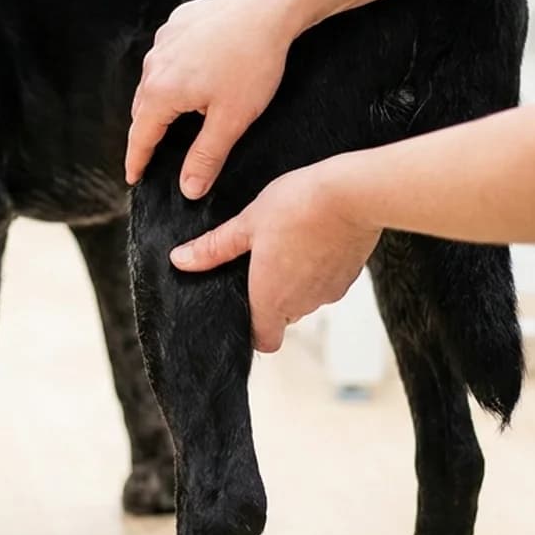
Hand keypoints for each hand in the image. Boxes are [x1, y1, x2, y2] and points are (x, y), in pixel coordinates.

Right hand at [126, 0, 306, 197]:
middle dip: (146, 132)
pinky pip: (167, 55)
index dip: (136, 160)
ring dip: (159, 101)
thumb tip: (189, 190)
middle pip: (143, 108)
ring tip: (171, 117)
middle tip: (150, 153)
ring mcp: (164, 40)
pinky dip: (171, 73)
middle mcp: (154, 64)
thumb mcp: (232, 119)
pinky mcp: (178, 22)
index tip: (132, 177)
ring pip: (153, 80)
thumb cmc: (252, 63)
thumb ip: (206, 156)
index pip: (141, 136)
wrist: (267, 5)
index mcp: (161, 92)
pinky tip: (191, 76)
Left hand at [171, 161, 380, 352]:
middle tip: (261, 261)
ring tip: (287, 243)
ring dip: (296, 281)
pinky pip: (327, 283)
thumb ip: (214, 248)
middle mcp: (303, 303)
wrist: (354, 193)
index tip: (244, 304)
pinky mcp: (350, 277)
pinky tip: (312, 239)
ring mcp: (329, 292)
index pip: (263, 340)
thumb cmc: (298, 206)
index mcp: (272, 299)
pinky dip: (318, 269)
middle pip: (283, 317)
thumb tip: (180, 260)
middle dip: (272, 297)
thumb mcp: (247, 223)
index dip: (252, 329)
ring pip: (306, 298)